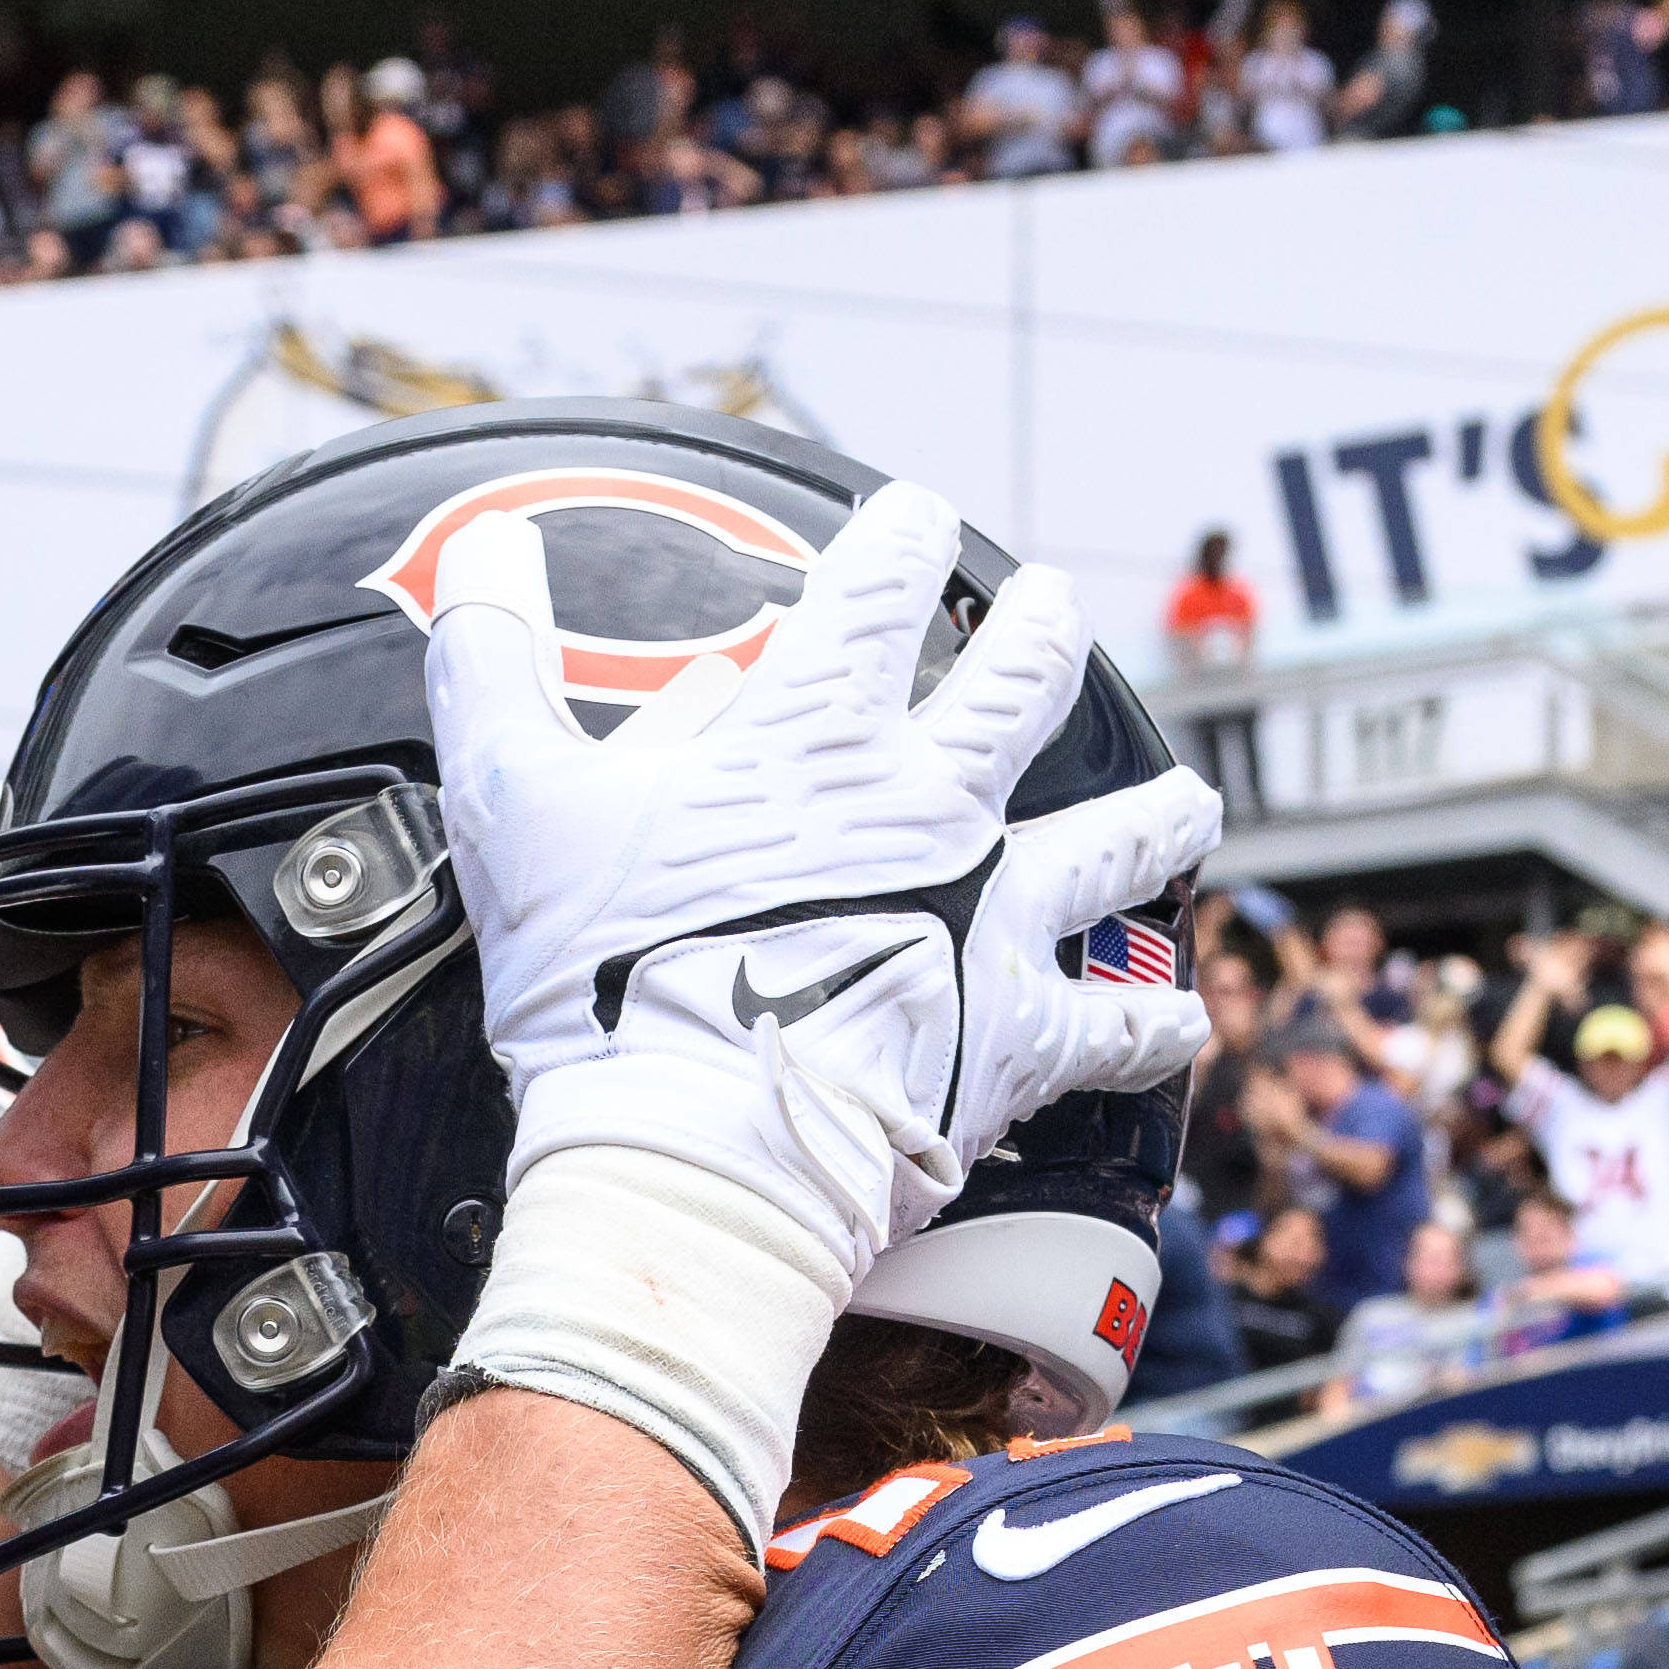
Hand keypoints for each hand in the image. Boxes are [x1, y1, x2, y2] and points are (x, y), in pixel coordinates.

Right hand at [421, 477, 1112, 1291]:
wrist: (692, 1151)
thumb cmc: (603, 984)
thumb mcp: (513, 803)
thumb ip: (494, 662)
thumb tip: (483, 549)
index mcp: (815, 739)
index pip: (879, 593)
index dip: (903, 539)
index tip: (914, 517)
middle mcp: (929, 807)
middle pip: (1022, 684)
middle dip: (1040, 631)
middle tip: (1049, 609)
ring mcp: (989, 917)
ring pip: (1113, 838)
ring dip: (1154, 812)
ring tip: (1185, 799)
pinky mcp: (1016, 1034)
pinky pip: (1114, 1023)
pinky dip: (1150, 1019)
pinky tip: (1176, 1011)